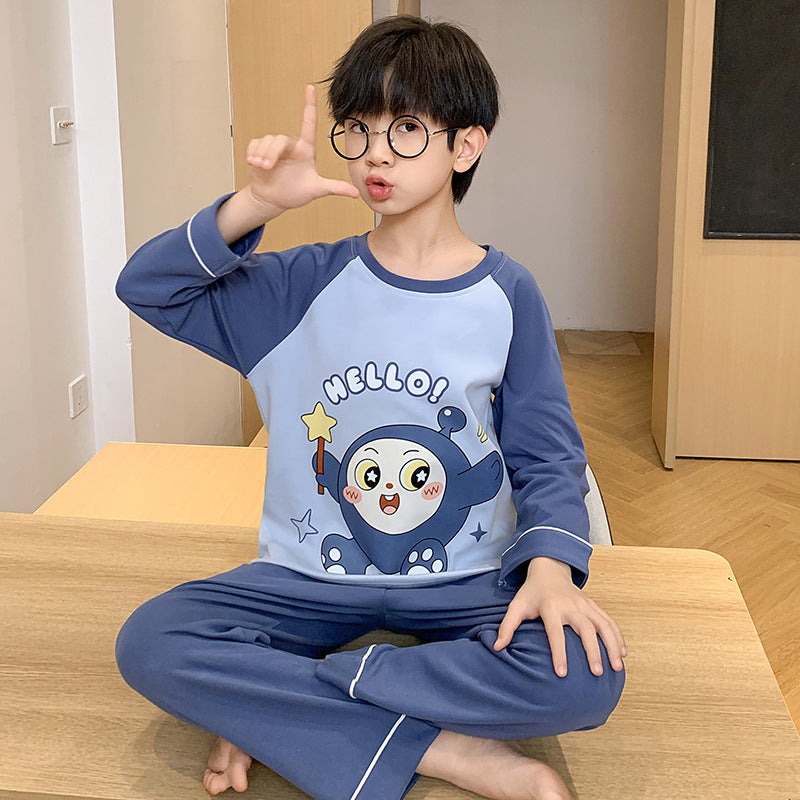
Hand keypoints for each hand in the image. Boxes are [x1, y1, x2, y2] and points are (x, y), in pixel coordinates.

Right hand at [245, 84, 359, 214]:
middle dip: (271, 153)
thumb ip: (335, 188)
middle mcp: (290, 146)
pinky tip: (253, 163)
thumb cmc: (294, 193)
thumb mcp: (317, 190)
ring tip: (262, 167)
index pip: (308, 124)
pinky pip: (254, 144)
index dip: (309, 105)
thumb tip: (356, 193)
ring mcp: (274, 148)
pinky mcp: (259, 150)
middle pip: (280, 139)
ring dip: (262, 155)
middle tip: (266, 167)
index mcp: (305, 150)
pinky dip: (252, 153)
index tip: (310, 87)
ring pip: (267, 141)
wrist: (272, 200)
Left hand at [493, 557, 626, 677]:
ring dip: (611, 645)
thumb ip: (507, 626)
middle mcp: (571, 605)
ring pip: (602, 624)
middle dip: (592, 650)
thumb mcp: (516, 606)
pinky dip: (617, 636)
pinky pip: (609, 621)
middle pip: (585, 628)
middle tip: (596, 673)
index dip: (559, 653)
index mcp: (551, 607)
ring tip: (616, 666)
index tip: (563, 673)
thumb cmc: (532, 593)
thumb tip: (497, 648)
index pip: (556, 633)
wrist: (549, 570)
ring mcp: (585, 605)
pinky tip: (622, 653)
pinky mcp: (593, 605)